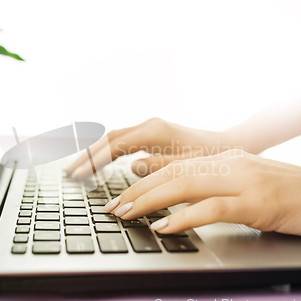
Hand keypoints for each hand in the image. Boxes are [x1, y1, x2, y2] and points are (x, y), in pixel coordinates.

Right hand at [64, 118, 237, 177]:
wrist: (230, 144)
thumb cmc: (213, 157)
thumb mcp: (186, 167)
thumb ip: (157, 167)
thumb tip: (131, 167)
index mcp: (154, 131)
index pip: (113, 145)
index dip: (93, 161)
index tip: (78, 175)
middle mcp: (149, 125)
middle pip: (108, 138)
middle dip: (87, 156)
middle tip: (69, 173)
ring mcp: (150, 128)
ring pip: (114, 139)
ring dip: (95, 154)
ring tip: (78, 169)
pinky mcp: (153, 134)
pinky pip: (123, 142)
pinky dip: (107, 153)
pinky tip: (100, 164)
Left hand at [103, 150, 300, 241]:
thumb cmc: (296, 194)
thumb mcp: (249, 185)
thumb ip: (216, 186)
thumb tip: (183, 197)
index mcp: (227, 160)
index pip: (175, 165)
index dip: (143, 181)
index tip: (121, 196)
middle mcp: (231, 164)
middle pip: (172, 172)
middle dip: (137, 191)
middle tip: (113, 208)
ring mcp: (244, 180)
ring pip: (184, 184)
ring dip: (150, 200)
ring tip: (126, 214)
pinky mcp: (258, 202)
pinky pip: (212, 207)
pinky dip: (184, 217)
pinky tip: (164, 226)